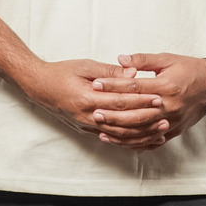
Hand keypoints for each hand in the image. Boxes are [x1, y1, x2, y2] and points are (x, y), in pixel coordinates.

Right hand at [24, 58, 166, 145]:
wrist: (40, 87)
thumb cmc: (62, 72)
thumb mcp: (86, 65)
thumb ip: (110, 71)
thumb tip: (133, 72)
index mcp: (87, 98)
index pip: (120, 101)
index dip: (141, 101)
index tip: (159, 98)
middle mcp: (87, 116)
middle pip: (122, 121)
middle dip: (145, 119)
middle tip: (165, 116)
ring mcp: (86, 125)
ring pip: (118, 134)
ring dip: (140, 133)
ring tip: (159, 129)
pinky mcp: (86, 130)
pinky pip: (110, 138)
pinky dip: (128, 140)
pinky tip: (142, 139)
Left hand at [92, 53, 205, 146]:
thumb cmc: (189, 69)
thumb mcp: (166, 59)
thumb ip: (142, 60)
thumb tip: (120, 59)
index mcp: (166, 86)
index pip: (134, 87)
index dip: (113, 86)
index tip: (96, 84)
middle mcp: (169, 106)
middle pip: (135, 114)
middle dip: (112, 113)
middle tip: (93, 110)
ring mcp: (171, 121)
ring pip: (141, 131)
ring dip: (119, 131)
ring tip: (100, 128)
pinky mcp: (174, 131)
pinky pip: (150, 141)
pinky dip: (133, 142)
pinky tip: (119, 140)